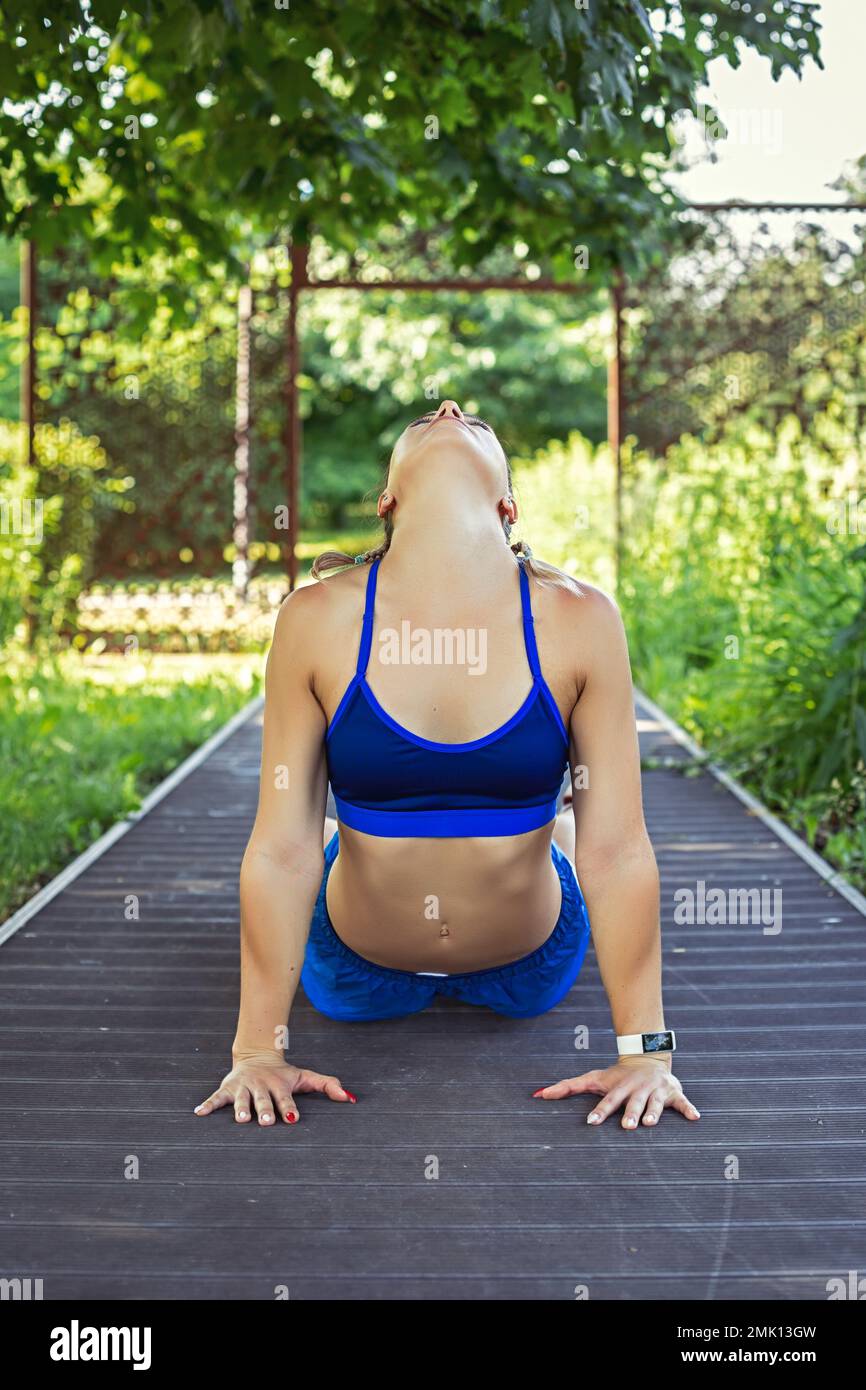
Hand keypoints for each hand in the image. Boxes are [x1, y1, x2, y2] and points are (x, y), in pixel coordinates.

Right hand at [194, 1053, 356, 1125]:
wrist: (258, 1056)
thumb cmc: (284, 1074)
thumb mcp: (306, 1077)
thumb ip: (328, 1085)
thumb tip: (352, 1098)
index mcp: (280, 1085)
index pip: (286, 1098)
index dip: (289, 1106)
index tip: (292, 1117)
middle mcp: (261, 1086)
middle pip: (263, 1100)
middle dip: (265, 1110)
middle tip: (266, 1121)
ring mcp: (244, 1087)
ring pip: (241, 1099)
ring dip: (240, 1108)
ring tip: (240, 1119)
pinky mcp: (228, 1088)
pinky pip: (216, 1097)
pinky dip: (208, 1105)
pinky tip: (198, 1114)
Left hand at [533, 1056, 698, 1128]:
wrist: (646, 1058)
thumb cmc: (615, 1076)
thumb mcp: (593, 1079)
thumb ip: (567, 1087)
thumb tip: (537, 1095)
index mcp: (618, 1088)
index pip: (607, 1101)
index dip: (600, 1112)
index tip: (591, 1123)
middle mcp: (637, 1089)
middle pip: (632, 1103)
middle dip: (630, 1113)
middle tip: (627, 1126)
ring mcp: (655, 1091)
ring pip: (655, 1103)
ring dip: (653, 1112)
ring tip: (650, 1123)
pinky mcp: (673, 1093)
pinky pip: (683, 1102)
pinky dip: (689, 1109)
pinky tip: (696, 1118)